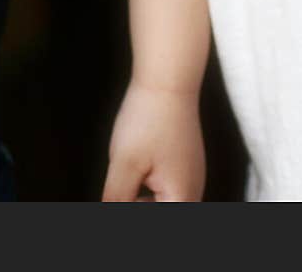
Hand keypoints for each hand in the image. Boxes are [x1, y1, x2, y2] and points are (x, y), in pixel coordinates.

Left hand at [102, 81, 204, 201]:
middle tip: (119, 188)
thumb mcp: (124, 164)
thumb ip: (116, 201)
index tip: (118, 197)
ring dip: (140, 200)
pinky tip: (135, 171)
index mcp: (181, 199)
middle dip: (136, 205)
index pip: (159, 222)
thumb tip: (109, 212)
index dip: (134, 210)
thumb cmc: (148, 118)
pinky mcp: (184, 163)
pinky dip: (147, 188)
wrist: (168, 78)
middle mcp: (192, 192)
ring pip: (162, 202)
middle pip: (162, 212)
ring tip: (124, 180)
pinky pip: (166, 188)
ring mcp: (190, 176)